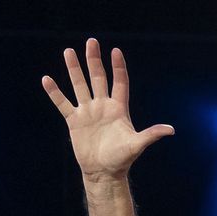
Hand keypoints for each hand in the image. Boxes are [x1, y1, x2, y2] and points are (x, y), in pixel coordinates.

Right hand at [41, 38, 173, 183]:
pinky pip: (62, 103)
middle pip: (98, 78)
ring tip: (68, 51)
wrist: (103, 172)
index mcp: (118, 108)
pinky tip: (46, 79)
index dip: (118, 67)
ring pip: (79, 85)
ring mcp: (87, 112)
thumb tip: (171, 130)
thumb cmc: (122, 159)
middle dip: (94, 60)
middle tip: (91, 41)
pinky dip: (54, 92)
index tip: (116, 51)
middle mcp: (102, 106)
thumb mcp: (136, 145)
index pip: (119, 82)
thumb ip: (151, 134)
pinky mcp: (74, 121)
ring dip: (74, 69)